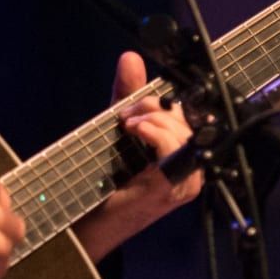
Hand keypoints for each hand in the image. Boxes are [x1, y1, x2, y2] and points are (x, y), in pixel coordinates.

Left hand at [73, 51, 202, 263]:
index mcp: (183, 152)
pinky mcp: (172, 188)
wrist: (88, 222)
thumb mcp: (119, 128)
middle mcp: (191, 167)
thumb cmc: (105, 179)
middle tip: (125, 114)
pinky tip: (135, 131)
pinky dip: (155, 133)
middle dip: (153, 107)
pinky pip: (175, 150)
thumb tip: (131, 56)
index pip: (187, 113)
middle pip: (186, 119)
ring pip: (181, 131)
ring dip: (151, 119)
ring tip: (127, 125)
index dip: (163, 101)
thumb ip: (128, 94)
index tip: (134, 101)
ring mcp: (185, 180)